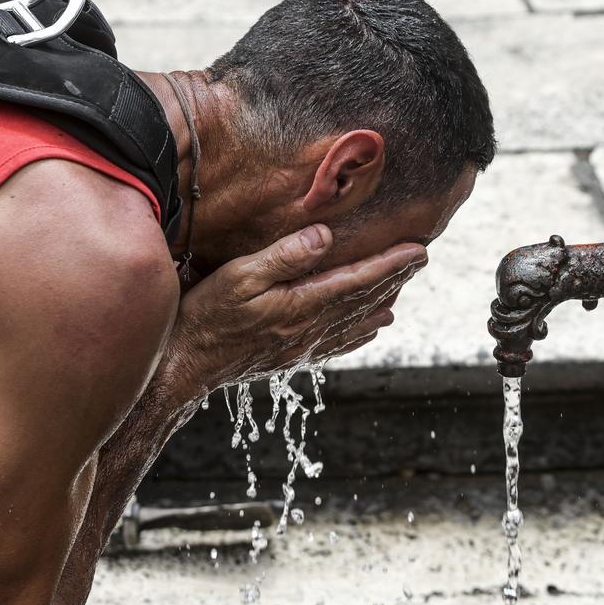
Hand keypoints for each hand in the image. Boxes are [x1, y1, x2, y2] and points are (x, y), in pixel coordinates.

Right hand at [158, 224, 426, 401]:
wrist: (183, 368)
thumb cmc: (205, 317)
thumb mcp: (238, 277)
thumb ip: (283, 257)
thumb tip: (325, 237)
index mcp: (300, 306)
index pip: (357, 280)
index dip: (390, 264)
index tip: (418, 250)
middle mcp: (308, 329)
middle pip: (362, 300)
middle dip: (394, 278)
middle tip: (420, 258)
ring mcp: (301, 347)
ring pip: (354, 322)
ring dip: (382, 301)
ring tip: (403, 286)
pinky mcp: (290, 357)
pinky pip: (337, 342)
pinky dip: (361, 331)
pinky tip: (371, 327)